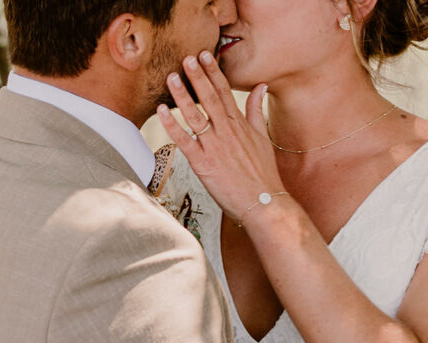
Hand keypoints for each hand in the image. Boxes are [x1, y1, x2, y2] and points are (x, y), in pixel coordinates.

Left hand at [156, 52, 287, 223]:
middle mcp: (227, 131)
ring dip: (183, 95)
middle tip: (186, 58)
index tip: (204, 55)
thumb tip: (260, 87)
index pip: (224, 92)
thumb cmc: (263, 174)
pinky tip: (162, 111)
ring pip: (196, 115)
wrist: (264, 202)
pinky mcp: (203, 163)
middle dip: (197, 76)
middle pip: (209, 98)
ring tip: (172, 77)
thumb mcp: (263, 137)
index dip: (213, 72)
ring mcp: (215, 146)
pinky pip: (184, 140)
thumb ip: (255, 110)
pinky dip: (172, 125)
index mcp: (239, 124)